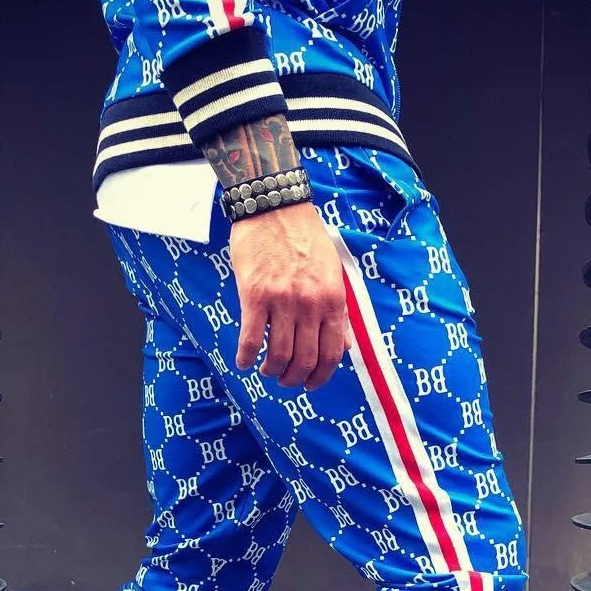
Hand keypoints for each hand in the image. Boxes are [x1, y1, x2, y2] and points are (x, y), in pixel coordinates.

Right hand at [230, 200, 349, 391]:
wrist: (275, 207)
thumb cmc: (305, 238)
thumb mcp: (333, 273)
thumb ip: (339, 311)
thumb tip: (346, 346)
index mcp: (333, 300)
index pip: (332, 353)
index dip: (321, 376)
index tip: (311, 383)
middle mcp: (310, 304)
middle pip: (305, 360)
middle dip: (295, 379)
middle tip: (286, 380)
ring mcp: (282, 301)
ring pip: (279, 355)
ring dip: (272, 371)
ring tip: (268, 370)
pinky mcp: (254, 296)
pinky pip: (251, 339)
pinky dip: (247, 357)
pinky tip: (244, 362)